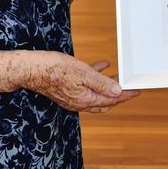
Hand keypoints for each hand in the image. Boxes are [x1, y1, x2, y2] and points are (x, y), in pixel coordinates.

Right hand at [23, 52, 138, 112]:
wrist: (30, 69)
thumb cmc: (54, 69)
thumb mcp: (82, 73)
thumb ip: (101, 83)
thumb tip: (117, 93)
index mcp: (85, 100)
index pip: (112, 99)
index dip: (126, 94)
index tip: (137, 91)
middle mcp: (79, 102)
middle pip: (105, 100)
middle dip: (119, 94)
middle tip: (130, 86)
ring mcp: (72, 97)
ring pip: (96, 94)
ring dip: (108, 86)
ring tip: (118, 77)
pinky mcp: (66, 90)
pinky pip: (86, 86)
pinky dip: (95, 78)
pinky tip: (101, 66)